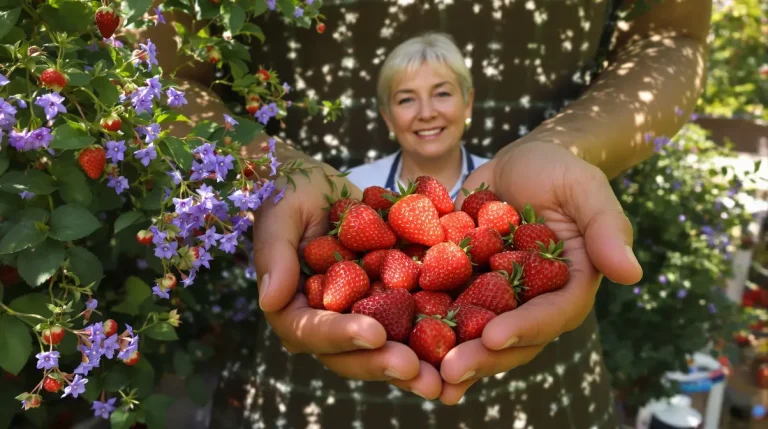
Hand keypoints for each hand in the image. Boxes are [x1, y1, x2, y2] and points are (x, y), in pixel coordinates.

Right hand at [252, 161, 442, 398]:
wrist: (318, 186)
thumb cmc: (289, 194)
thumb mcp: (279, 215)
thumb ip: (275, 255)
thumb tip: (270, 301)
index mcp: (294, 309)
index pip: (312, 331)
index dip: (342, 336)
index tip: (375, 334)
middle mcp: (328, 321)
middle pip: (353, 354)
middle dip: (385, 364)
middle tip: (418, 373)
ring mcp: (361, 315)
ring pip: (387, 349)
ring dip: (416, 365)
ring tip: (446, 378)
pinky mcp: (389, 303)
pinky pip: (412, 324)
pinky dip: (437, 335)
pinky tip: (466, 342)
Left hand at [439, 141, 642, 403]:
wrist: (517, 164)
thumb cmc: (558, 172)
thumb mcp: (584, 188)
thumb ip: (606, 228)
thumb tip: (631, 273)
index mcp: (566, 288)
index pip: (550, 316)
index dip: (524, 327)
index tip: (494, 336)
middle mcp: (530, 303)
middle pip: (508, 339)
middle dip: (479, 357)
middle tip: (447, 372)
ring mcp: (494, 300)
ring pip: (472, 336)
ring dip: (447, 356)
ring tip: (420, 375)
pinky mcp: (462, 288)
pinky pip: (441, 311)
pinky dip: (420, 327)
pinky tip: (394, 340)